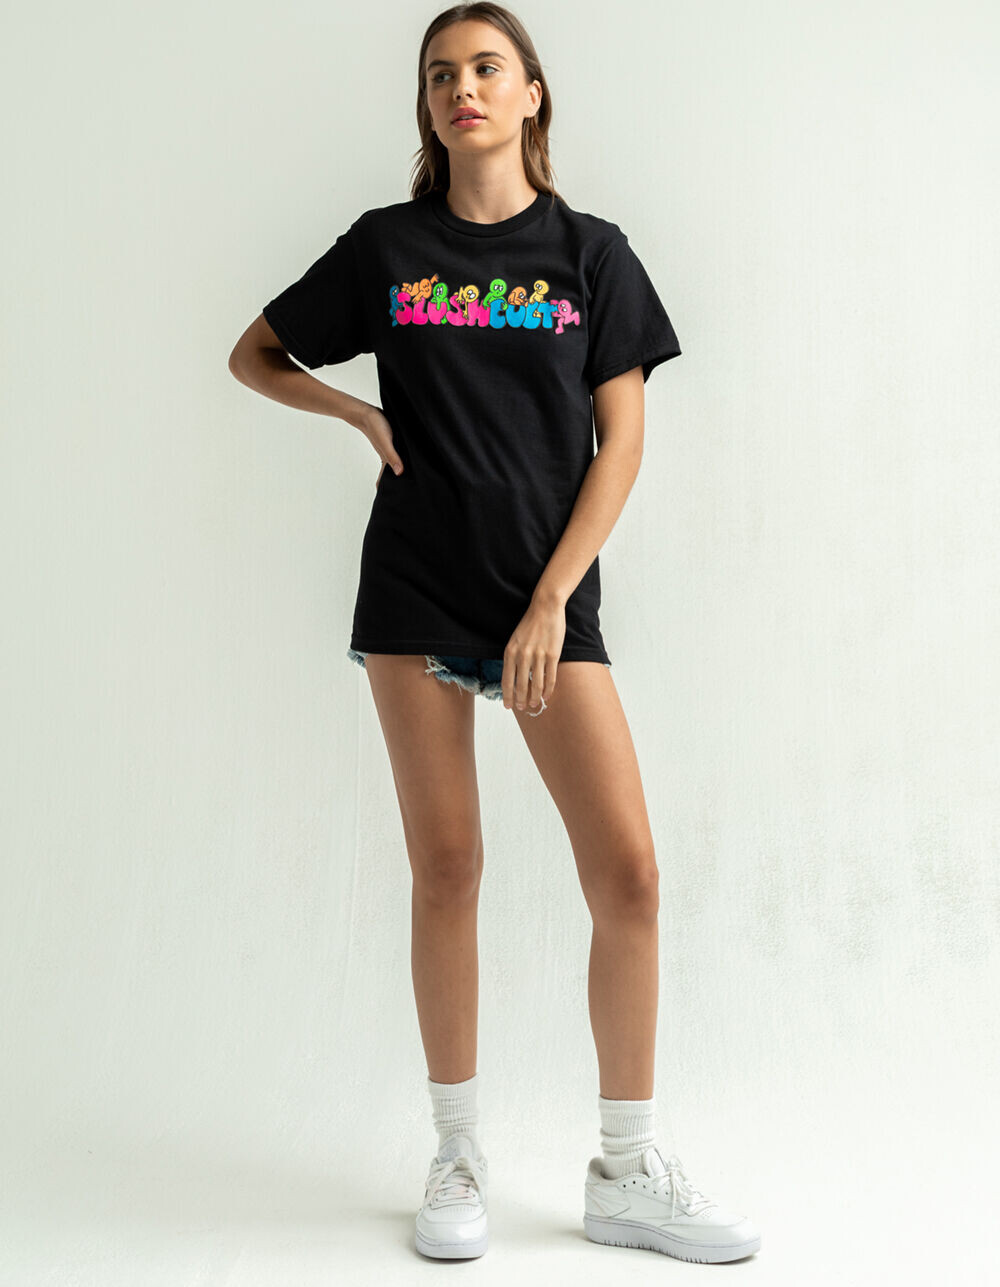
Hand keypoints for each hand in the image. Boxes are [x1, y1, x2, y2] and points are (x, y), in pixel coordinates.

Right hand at [359, 404, 403, 487]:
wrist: (365, 411)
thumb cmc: (375, 426)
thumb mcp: (385, 442)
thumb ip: (392, 456)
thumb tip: (400, 472)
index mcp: (385, 459)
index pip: (386, 477)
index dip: (388, 487)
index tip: (390, 497)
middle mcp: (387, 455)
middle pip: (392, 471)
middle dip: (395, 481)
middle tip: (404, 490)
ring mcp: (388, 448)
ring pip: (394, 462)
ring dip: (398, 468)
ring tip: (406, 477)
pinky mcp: (390, 439)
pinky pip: (395, 451)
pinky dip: (399, 456)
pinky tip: (406, 455)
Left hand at [502, 594, 565, 712]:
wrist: (545, 607)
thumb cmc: (530, 624)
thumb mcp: (515, 639)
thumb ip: (513, 657)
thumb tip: (513, 677)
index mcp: (510, 651)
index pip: (506, 680)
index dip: (507, 695)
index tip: (508, 705)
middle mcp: (522, 655)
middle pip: (521, 685)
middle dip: (521, 700)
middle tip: (523, 708)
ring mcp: (538, 655)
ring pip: (536, 684)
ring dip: (534, 697)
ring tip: (534, 704)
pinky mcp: (553, 654)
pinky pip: (550, 677)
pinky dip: (548, 689)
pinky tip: (546, 696)